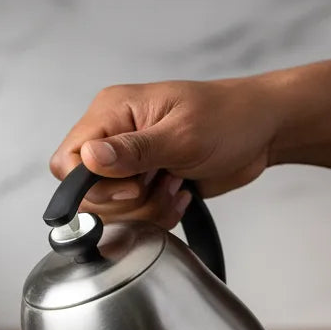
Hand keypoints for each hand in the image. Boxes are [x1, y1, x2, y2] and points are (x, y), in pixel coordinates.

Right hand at [49, 77, 283, 227]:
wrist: (263, 131)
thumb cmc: (230, 118)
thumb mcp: (183, 134)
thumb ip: (133, 150)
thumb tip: (89, 158)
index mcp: (112, 112)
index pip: (67, 161)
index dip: (92, 185)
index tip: (132, 185)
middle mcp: (113, 137)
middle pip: (87, 196)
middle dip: (128, 203)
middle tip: (162, 181)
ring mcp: (127, 163)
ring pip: (111, 212)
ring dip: (147, 210)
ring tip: (176, 186)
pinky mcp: (143, 184)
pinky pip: (133, 217)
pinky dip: (157, 215)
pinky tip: (180, 195)